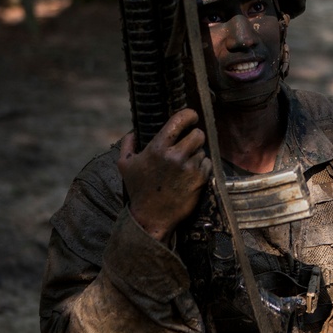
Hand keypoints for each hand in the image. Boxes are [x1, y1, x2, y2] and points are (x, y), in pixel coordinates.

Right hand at [118, 109, 208, 242]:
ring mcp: (189, 168)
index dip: (189, 114)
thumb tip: (133, 132)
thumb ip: (128, 144)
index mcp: (158, 148)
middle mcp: (175, 155)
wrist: (151, 218)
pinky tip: (190, 174)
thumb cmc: (138, 190)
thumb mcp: (125, 165)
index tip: (191, 116)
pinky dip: (202, 166)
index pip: (180, 120)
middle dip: (195, 136)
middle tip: (189, 142)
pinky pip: (207, 163)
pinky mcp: (200, 179)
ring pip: (203, 149)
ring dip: (196, 153)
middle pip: (198, 134)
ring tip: (185, 163)